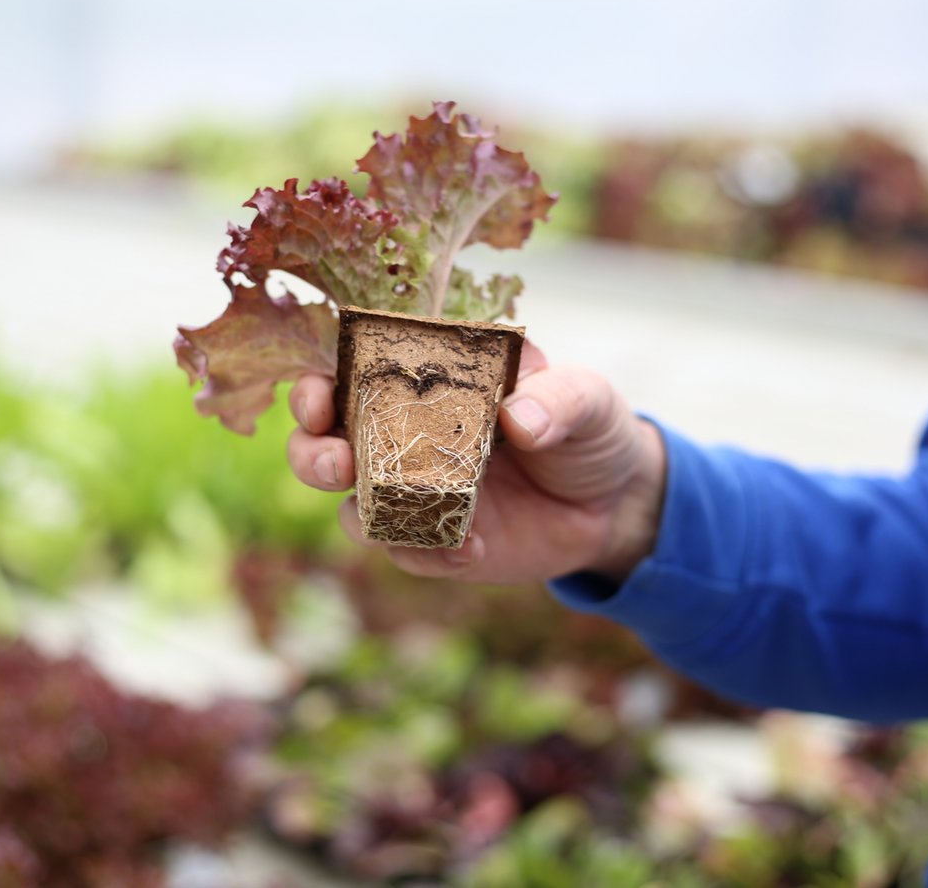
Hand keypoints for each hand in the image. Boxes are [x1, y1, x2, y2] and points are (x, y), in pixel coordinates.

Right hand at [286, 342, 666, 584]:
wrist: (615, 505)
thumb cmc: (588, 429)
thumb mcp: (587, 398)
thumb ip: (558, 398)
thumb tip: (518, 419)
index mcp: (425, 381)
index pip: (352, 373)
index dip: (320, 384)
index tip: (321, 394)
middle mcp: (404, 435)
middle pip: (326, 442)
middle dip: (313, 452)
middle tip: (336, 463)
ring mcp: (415, 493)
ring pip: (351, 505)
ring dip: (356, 512)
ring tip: (389, 515)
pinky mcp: (435, 542)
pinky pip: (407, 552)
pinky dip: (426, 552)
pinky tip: (469, 548)